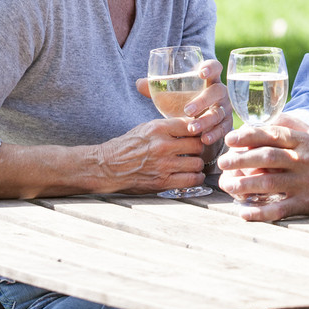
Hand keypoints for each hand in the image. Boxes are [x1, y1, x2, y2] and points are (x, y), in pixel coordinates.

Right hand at [96, 117, 210, 194]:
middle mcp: (163, 146)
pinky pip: (190, 180)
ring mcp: (164, 165)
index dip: (197, 129)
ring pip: (197, 163)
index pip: (190, 125)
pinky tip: (193, 175)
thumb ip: (168, 126)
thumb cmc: (128, 145)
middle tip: (197, 149)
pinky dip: (195, 178)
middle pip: (197, 145)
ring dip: (198, 164)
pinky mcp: (162, 183)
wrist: (109, 167)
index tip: (198, 132)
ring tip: (195, 163)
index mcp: (159, 128)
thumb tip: (190, 125)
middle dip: (199, 147)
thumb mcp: (147, 127)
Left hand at [136, 57, 231, 154]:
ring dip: (206, 121)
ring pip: (219, 113)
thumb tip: (139, 83)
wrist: (199, 125)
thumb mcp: (173, 96)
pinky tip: (205, 139)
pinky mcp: (227, 124)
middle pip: (217, 91)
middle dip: (203, 100)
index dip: (210, 68)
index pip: (214, 67)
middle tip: (187, 109)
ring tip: (192, 128)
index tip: (200, 72)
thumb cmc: (184, 104)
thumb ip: (158, 89)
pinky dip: (215, 134)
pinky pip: (224, 129)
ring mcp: (225, 108)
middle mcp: (220, 92)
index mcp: (209, 80)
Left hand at [217, 121, 308, 220]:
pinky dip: (260, 212)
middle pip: (267, 158)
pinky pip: (280, 209)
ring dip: (245, 185)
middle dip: (240, 160)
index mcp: (304, 141)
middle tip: (222, 163)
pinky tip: (244, 213)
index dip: (248, 136)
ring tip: (227, 186)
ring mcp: (306, 183)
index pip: (272, 134)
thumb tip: (270, 117)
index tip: (230, 139)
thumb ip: (294, 126)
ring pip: (270, 183)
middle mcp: (304, 160)